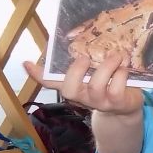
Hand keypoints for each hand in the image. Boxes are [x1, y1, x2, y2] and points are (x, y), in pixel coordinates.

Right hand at [24, 52, 142, 115]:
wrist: (126, 108)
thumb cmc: (106, 85)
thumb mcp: (91, 74)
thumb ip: (80, 63)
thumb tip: (63, 44)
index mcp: (74, 87)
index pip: (51, 83)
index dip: (38, 75)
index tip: (26, 62)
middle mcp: (83, 97)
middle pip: (69, 90)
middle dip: (76, 71)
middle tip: (85, 57)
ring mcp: (100, 102)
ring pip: (95, 86)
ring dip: (106, 67)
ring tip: (116, 56)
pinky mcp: (118, 103)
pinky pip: (116, 89)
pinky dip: (121, 74)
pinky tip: (125, 67)